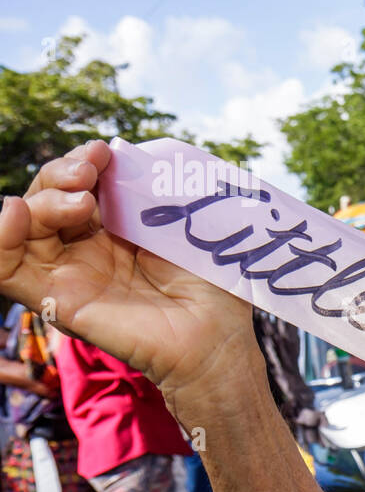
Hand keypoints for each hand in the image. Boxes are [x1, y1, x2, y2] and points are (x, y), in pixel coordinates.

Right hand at [0, 141, 257, 408]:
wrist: (216, 340)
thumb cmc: (212, 287)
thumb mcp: (184, 226)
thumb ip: (153, 191)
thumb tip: (124, 157)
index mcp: (117, 227)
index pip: (79, 183)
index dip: (83, 161)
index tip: (104, 152)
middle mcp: (87, 248)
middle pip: (47, 197)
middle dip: (62, 173)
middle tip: (90, 172)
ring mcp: (70, 273)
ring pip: (25, 225)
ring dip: (41, 200)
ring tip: (81, 201)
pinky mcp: (58, 300)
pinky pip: (7, 270)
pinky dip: (0, 238)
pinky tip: (15, 213)